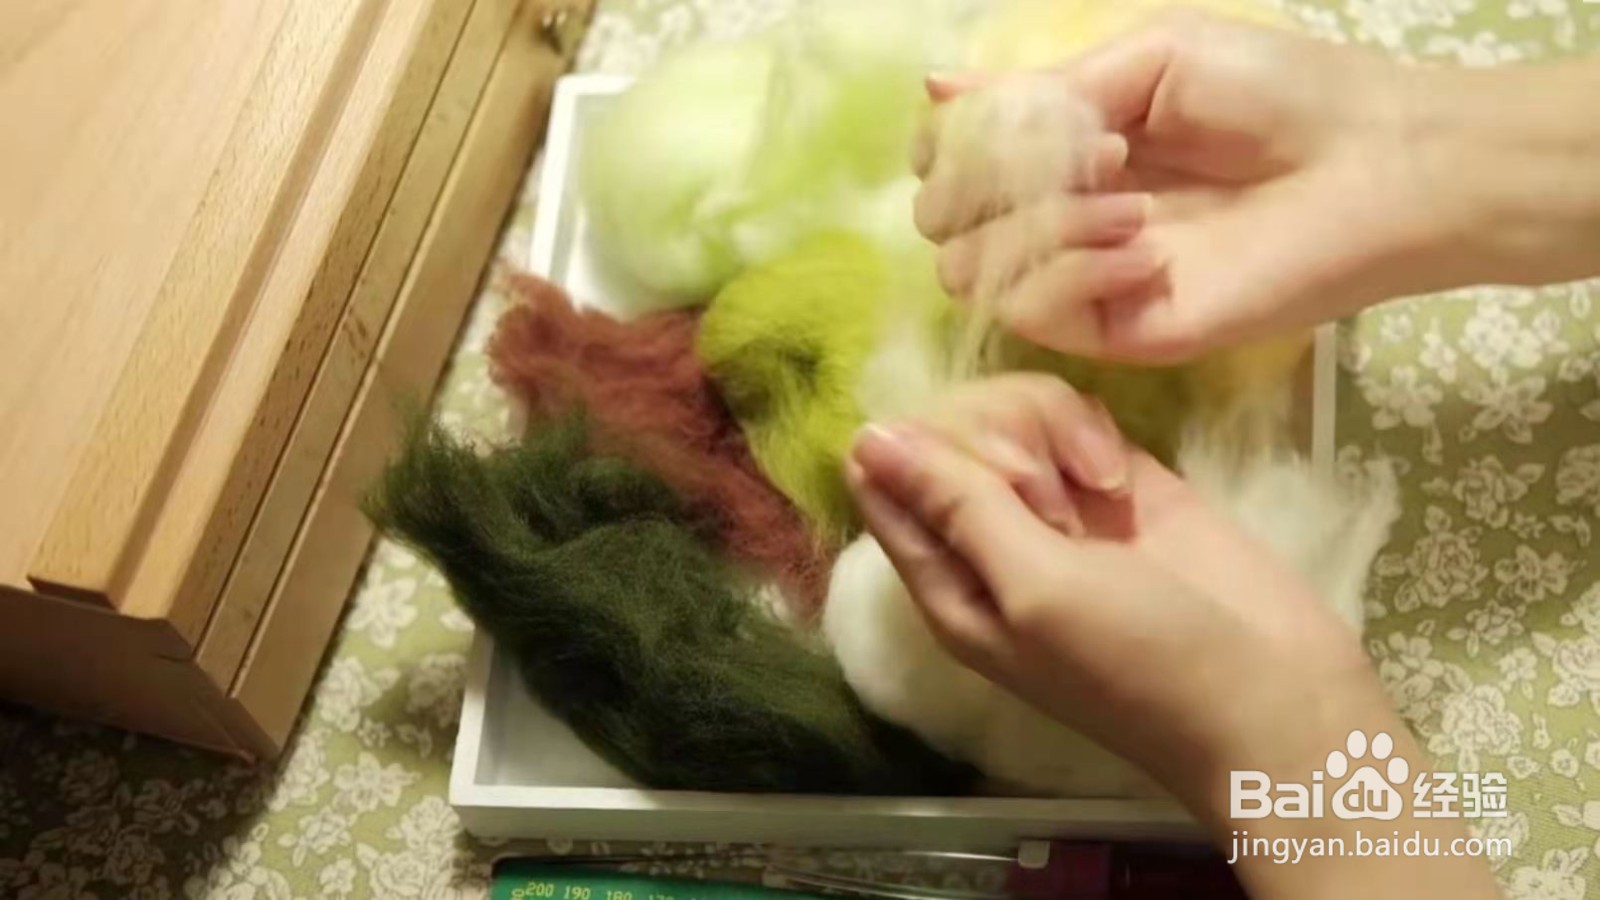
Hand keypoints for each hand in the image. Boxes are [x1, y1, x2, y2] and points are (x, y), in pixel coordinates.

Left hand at [843, 374, 1375, 802]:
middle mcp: (988, 538)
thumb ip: (954, 507)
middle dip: (994, 437)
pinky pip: (1068, 415)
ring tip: (1099, 487)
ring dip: (1048, 432)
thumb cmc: (1141, 661)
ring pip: (1008, 414)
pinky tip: (1118, 474)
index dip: (920, 446)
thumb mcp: (1035, 588)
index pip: (885, 479)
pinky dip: (1087, 429)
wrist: (1275, 694)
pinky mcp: (1114, 479)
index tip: (979, 463)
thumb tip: (866, 440)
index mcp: (946, 580)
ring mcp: (1053, 505)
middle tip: (1049, 494)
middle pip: (947, 432)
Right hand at [914, 11, 1593, 362]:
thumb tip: (935, 87)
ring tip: (1124, 198)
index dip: (946, 147)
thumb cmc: (1275, 97)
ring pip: (974, 274)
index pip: (951, 165)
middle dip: (981, 186)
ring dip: (1034, 225)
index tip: (972, 126)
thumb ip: (1044, 91)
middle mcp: (1057, 220)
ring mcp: (1082, 283)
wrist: (1369, 166)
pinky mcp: (1116, 335)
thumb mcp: (1151, 61)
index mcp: (1063, 151)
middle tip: (1071, 155)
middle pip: (944, 228)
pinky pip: (1039, 311)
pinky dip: (1076, 268)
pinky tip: (1144, 244)